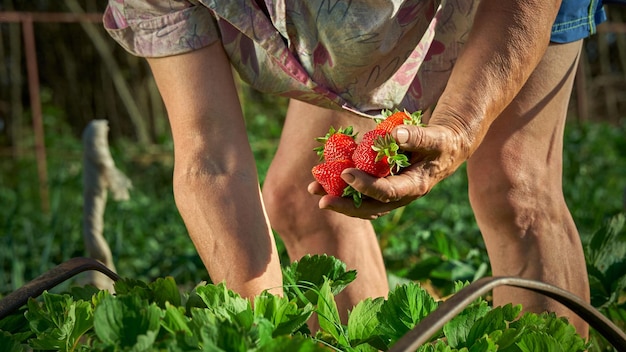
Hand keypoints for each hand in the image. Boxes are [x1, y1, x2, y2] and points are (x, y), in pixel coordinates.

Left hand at [308, 123, 470, 218]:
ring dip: (337, 197)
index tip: (346, 174)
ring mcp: (389, 192)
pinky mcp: (381, 184)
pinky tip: (324, 176)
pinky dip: (342, 186)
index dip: (366, 186)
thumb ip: (417, 137)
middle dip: (344, 204)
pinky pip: (359, 190)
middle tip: (321, 199)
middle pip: (369, 206)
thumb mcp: (436, 138)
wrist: (446, 149)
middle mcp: (399, 195)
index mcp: (414, 186)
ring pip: (361, 201)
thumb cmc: (442, 143)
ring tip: (313, 189)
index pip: (387, 192)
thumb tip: (394, 134)